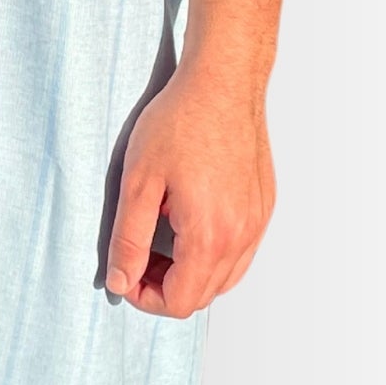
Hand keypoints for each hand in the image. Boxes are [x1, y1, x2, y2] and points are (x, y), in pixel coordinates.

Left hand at [104, 62, 274, 317]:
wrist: (223, 82)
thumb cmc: (181, 121)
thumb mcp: (138, 181)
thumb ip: (128, 239)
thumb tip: (121, 281)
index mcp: (209, 235)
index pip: (180, 302)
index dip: (145, 298)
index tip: (126, 273)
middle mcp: (242, 236)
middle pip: (203, 295)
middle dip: (165, 287)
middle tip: (137, 257)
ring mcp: (258, 222)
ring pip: (225, 277)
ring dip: (190, 273)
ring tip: (160, 241)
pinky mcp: (264, 206)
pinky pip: (241, 251)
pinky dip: (212, 253)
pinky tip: (187, 223)